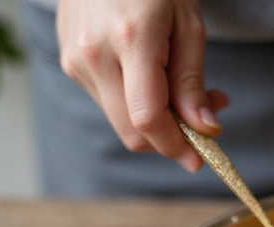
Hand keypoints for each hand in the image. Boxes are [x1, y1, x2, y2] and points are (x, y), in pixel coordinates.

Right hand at [56, 0, 228, 171]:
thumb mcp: (188, 22)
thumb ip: (192, 79)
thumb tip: (204, 128)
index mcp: (130, 39)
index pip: (148, 118)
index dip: (176, 146)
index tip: (202, 157)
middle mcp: (94, 54)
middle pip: (131, 132)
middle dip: (170, 138)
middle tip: (205, 119)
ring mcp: (75, 60)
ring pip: (120, 120)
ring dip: (155, 120)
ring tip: (181, 87)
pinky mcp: (68, 62)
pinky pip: (108, 100)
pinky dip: (135, 102)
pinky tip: (152, 76)